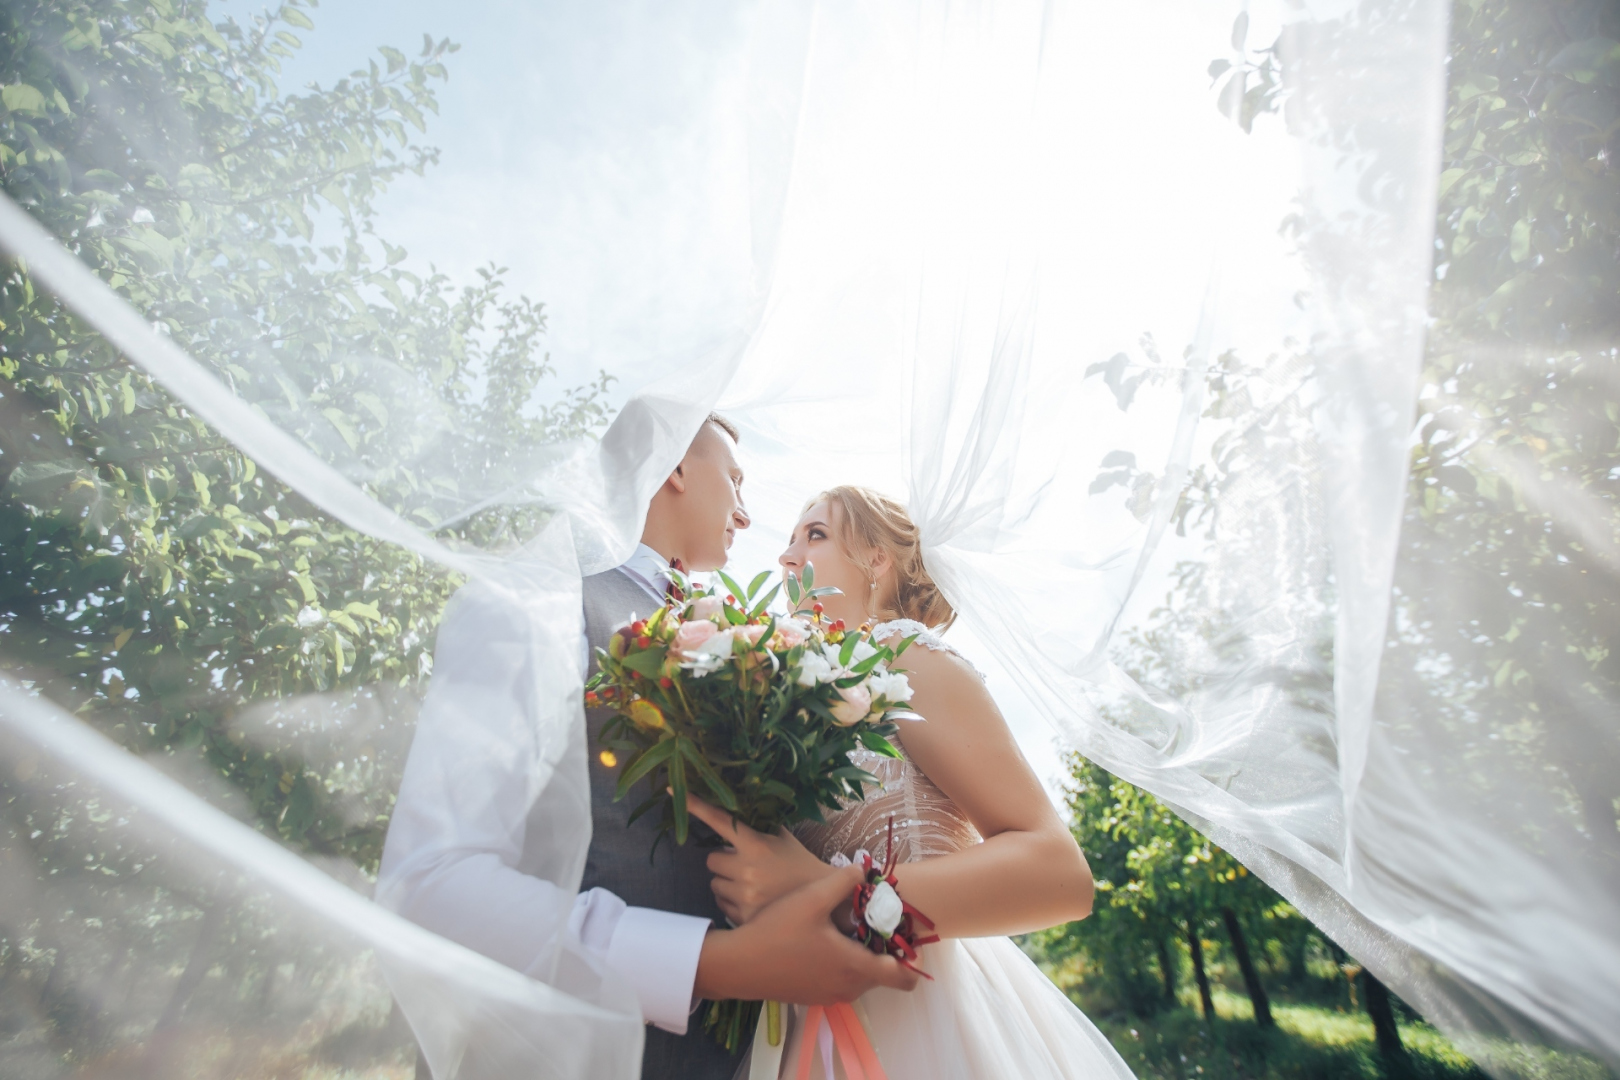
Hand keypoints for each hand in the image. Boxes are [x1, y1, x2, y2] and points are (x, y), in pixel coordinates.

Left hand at [686, 794, 833, 924]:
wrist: (825, 900)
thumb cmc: (800, 864)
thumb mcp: (782, 838)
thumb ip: (757, 826)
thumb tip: (734, 810)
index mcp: (756, 844)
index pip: (719, 819)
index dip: (695, 805)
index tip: (673, 790)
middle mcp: (746, 869)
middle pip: (711, 859)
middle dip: (723, 860)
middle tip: (743, 863)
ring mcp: (744, 895)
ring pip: (714, 883)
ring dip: (727, 881)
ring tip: (752, 883)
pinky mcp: (742, 916)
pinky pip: (721, 903)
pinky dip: (732, 900)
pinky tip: (753, 899)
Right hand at [693, 865, 920, 1003]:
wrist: (738, 964)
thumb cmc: (778, 931)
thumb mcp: (811, 899)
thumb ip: (842, 882)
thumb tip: (864, 872)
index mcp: (855, 967)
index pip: (902, 977)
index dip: (911, 961)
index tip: (905, 939)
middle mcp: (848, 988)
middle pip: (881, 974)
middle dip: (881, 952)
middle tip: (868, 924)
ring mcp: (829, 996)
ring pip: (859, 978)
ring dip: (859, 958)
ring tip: (843, 929)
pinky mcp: (812, 997)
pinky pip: (840, 982)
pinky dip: (841, 966)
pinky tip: (820, 942)